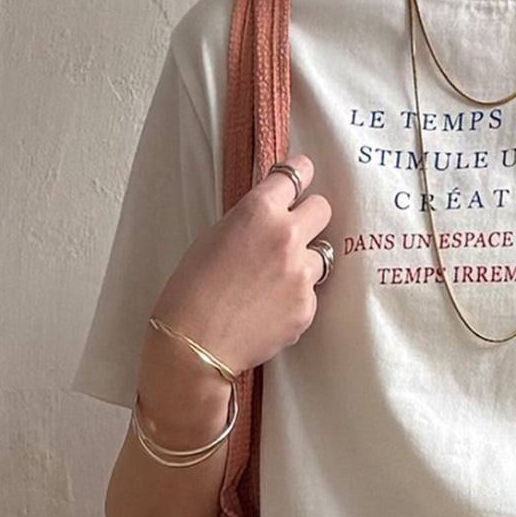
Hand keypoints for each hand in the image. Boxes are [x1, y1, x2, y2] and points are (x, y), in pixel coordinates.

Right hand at [148, 152, 332, 378]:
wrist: (195, 342)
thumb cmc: (192, 288)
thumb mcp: (215, 235)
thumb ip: (252, 220)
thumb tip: (274, 214)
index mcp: (259, 210)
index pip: (297, 174)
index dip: (300, 175)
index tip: (304, 177)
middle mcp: (287, 236)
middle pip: (322, 209)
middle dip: (310, 217)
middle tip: (294, 231)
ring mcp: (302, 273)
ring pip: (321, 255)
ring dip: (304, 262)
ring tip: (273, 280)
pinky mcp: (308, 306)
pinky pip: (310, 292)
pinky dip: (295, 298)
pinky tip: (269, 308)